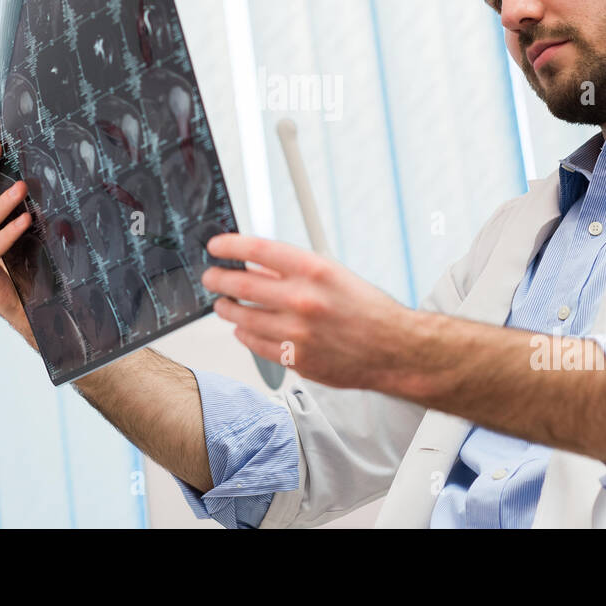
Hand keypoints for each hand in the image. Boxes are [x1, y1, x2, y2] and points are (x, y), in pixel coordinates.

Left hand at [200, 234, 419, 390]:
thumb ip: (293, 269)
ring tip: (223, 305)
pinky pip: (254, 343)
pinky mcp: (295, 359)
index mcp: (314, 270)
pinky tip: (244, 327)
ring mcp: (297, 332)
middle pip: (240, 285)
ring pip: (241, 318)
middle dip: (218, 279)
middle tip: (212, 277)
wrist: (393, 349)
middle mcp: (303, 300)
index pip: (257, 250)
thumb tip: (255, 264)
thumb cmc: (367, 309)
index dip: (230, 246)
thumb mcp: (333, 274)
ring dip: (226, 309)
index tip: (217, 247)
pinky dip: (244, 333)